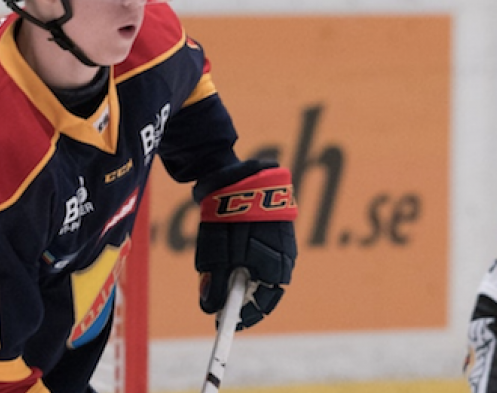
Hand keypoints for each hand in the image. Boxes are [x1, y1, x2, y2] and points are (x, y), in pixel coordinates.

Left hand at [193, 160, 297, 328]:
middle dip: (242, 296)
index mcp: (277, 266)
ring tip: (220, 275)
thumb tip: (211, 309)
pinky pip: (261, 250)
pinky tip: (229, 254)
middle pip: (264, 286)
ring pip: (261, 268)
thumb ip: (215, 284)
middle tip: (219, 303)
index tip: (227, 323)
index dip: (246, 315)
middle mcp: (285, 254)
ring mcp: (281, 238)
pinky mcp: (273, 224)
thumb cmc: (227, 216)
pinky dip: (245, 258)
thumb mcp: (216, 255)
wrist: (233, 173)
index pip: (266, 301)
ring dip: (242, 275)